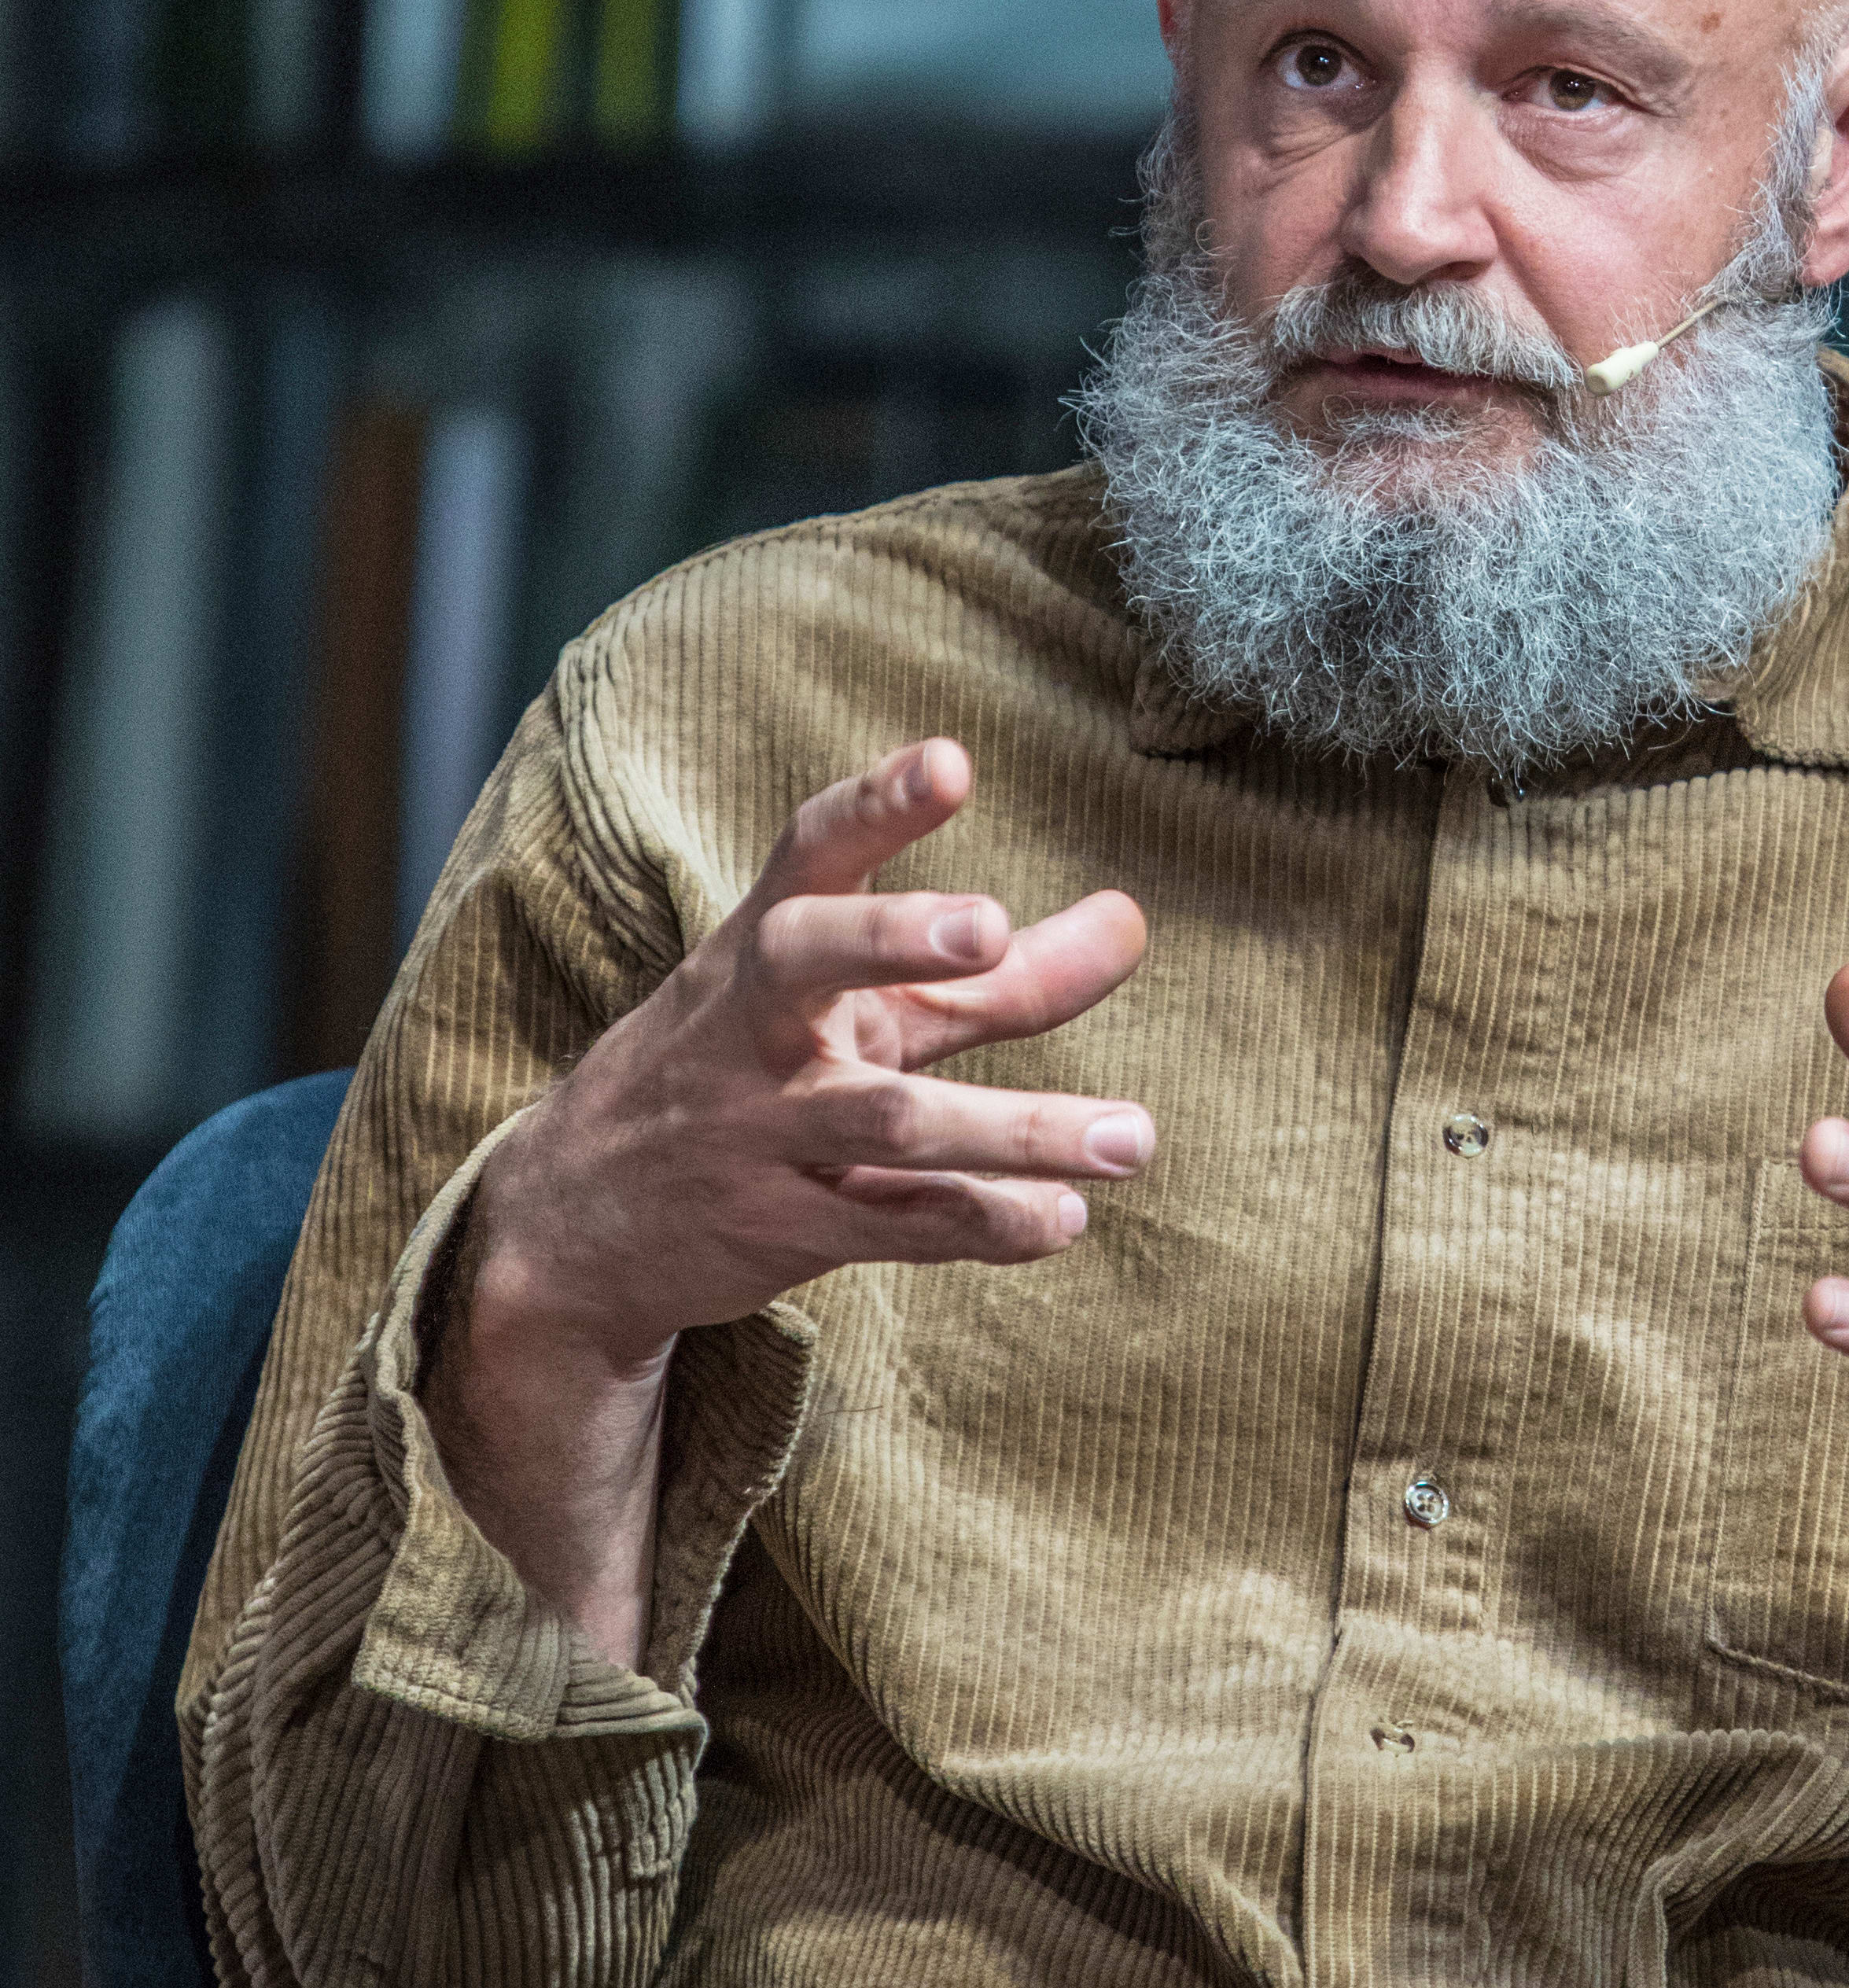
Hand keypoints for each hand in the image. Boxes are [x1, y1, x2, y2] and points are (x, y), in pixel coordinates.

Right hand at [430, 738, 1149, 1666]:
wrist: (575, 1219)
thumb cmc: (754, 1069)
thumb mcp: (857, 1007)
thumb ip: (997, 975)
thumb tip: (1134, 921)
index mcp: (763, 945)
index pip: (812, 854)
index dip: (877, 806)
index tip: (950, 760)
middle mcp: (754, 1027)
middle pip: (806, 964)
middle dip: (891, 939)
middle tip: (989, 928)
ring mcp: (762, 1131)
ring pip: (885, 1119)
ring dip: (1016, 1130)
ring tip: (1134, 1137)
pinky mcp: (782, 1228)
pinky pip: (891, 1223)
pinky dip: (981, 1222)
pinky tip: (1062, 1219)